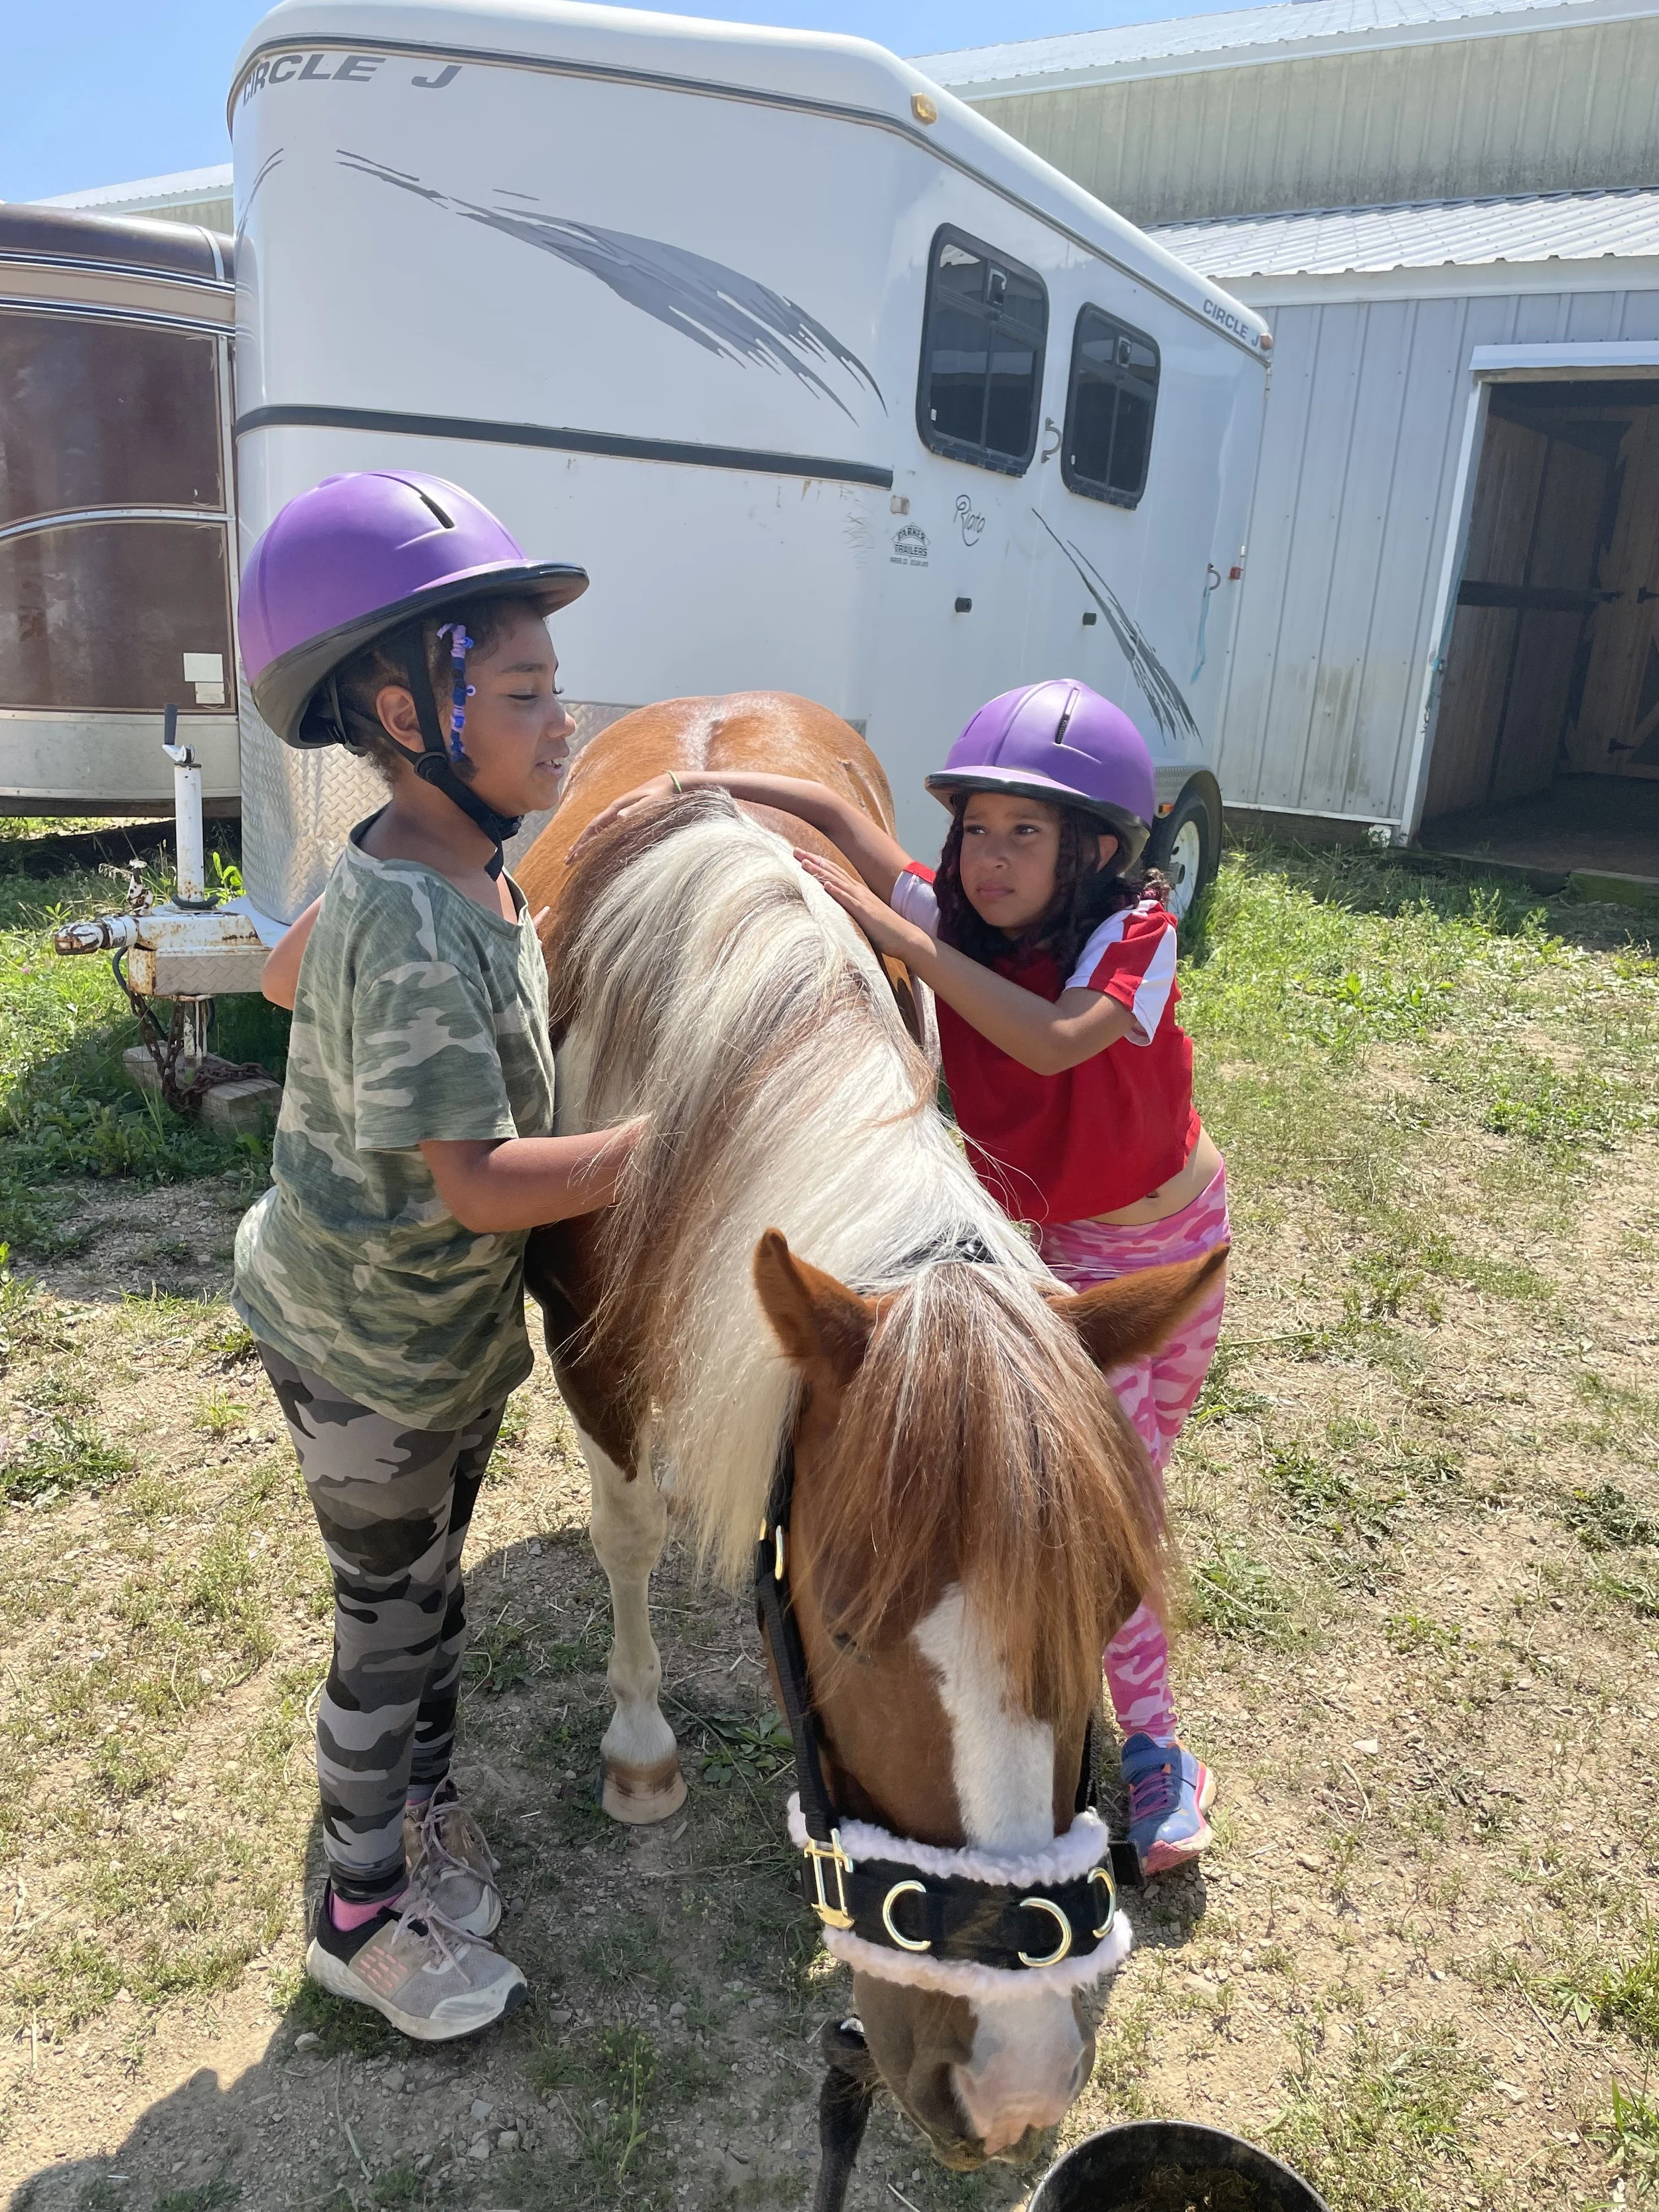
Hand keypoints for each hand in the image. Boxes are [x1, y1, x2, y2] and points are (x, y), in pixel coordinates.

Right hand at [566, 773, 684, 863]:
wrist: (669, 783)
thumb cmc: (662, 795)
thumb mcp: (651, 803)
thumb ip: (636, 810)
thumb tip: (619, 817)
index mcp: (617, 808)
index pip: (593, 826)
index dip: (582, 841)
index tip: (573, 853)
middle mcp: (615, 810)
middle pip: (591, 829)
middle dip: (579, 844)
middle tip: (568, 860)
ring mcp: (619, 812)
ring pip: (597, 829)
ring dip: (585, 842)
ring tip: (576, 855)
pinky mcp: (625, 814)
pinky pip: (606, 828)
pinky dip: (597, 838)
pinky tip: (595, 845)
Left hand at [794, 850, 930, 965]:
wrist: (906, 938)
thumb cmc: (884, 929)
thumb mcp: (862, 914)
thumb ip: (849, 907)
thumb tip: (835, 906)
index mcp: (856, 892)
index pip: (834, 873)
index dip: (817, 863)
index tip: (801, 855)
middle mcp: (858, 892)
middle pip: (832, 872)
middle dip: (813, 860)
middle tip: (795, 850)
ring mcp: (862, 901)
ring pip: (837, 882)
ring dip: (821, 872)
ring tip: (805, 863)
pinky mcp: (865, 913)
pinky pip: (849, 901)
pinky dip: (837, 892)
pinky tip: (826, 885)